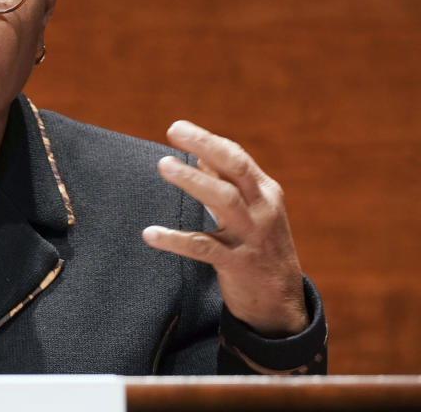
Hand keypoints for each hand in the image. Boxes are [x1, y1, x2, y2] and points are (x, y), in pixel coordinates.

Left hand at [142, 120, 308, 337]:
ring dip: (193, 180)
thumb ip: (226, 185)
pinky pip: (203, 247)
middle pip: (235, 168)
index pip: (237, 158)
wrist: (281, 304)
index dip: (208, 140)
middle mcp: (263, 209)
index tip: (178, 128)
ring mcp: (252, 236)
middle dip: (205, 145)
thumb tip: (199, 156)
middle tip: (173, 130)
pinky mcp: (238, 264)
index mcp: (265, 193)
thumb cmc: (259, 248)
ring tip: (164, 165)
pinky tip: (150, 234)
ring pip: (224, 200)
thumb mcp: (251, 212)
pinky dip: (175, 240)